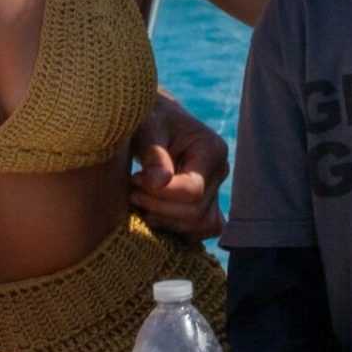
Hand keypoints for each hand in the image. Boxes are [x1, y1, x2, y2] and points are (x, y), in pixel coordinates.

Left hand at [129, 91, 231, 237]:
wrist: (152, 121)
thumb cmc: (148, 120)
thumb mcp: (147, 130)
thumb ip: (153, 155)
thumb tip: (160, 182)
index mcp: (212, 150)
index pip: (193, 190)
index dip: (161, 194)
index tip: (135, 180)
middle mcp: (219, 172)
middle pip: (196, 212)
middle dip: (159, 208)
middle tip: (133, 193)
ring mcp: (215, 191)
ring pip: (200, 226)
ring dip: (166, 222)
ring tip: (140, 203)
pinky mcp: (206, 204)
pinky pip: (200, 231)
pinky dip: (176, 229)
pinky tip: (153, 215)